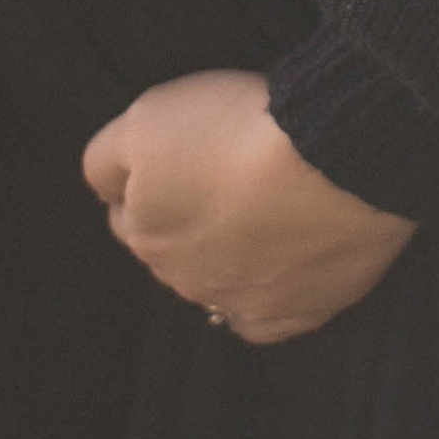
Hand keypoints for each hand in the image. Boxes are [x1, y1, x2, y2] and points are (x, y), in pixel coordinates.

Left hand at [82, 70, 416, 343]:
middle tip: (227, 177)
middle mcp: (185, 279)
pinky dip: (267, 299)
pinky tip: (276, 273)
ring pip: (219, 284)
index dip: (151, 182)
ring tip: (262, 213)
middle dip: (190, 220)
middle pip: (174, 251)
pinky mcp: (299, 313)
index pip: (126, 214)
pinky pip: (269, 320)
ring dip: (229, 255)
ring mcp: (242, 302)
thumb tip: (105, 191)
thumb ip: (107, 160)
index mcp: (144, 233)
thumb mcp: (145, 117)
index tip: (182, 157)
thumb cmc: (237, 128)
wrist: (332, 156)